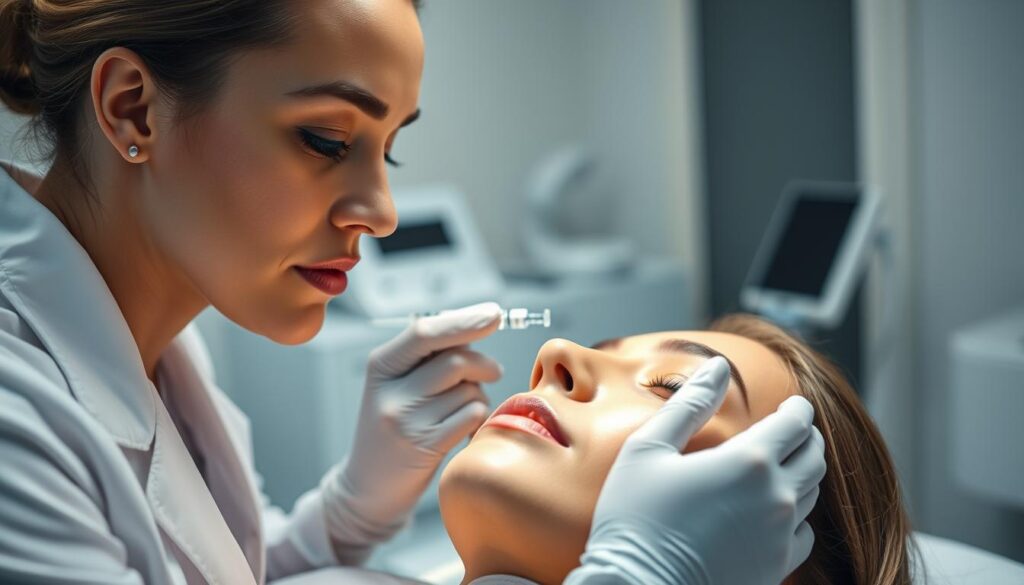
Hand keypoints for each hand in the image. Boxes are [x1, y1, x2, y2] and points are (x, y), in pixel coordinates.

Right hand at [320, 302, 502, 551]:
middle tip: (493, 371)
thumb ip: (429, 357)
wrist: (368, 488)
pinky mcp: (425, 447)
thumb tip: (476, 325)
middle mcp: (389, 392)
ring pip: (469, 390)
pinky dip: (479, 417)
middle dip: (483, 363)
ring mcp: (406, 421)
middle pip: (455, 361)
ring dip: (479, 395)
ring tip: (465, 408)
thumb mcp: (396, 386)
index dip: (464, 321)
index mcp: (380, 366)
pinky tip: (466, 428)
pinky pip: (472, 415)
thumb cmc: (393, 429)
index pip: (425, 332)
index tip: (494, 314)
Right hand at [565, 357, 826, 584]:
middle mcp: (776, 497)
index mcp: (749, 461)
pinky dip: (796, 514)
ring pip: (811, 493)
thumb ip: (689, 404)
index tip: (793, 403)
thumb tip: (719, 367)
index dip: (797, 408)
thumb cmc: (635, 518)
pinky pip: (804, 534)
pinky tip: (773, 511)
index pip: (795, 423)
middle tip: (791, 428)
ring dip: (802, 472)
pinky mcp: (775, 567)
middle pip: (814, 456)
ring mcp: (780, 536)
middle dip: (805, 436)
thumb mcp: (649, 448)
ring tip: (780, 464)